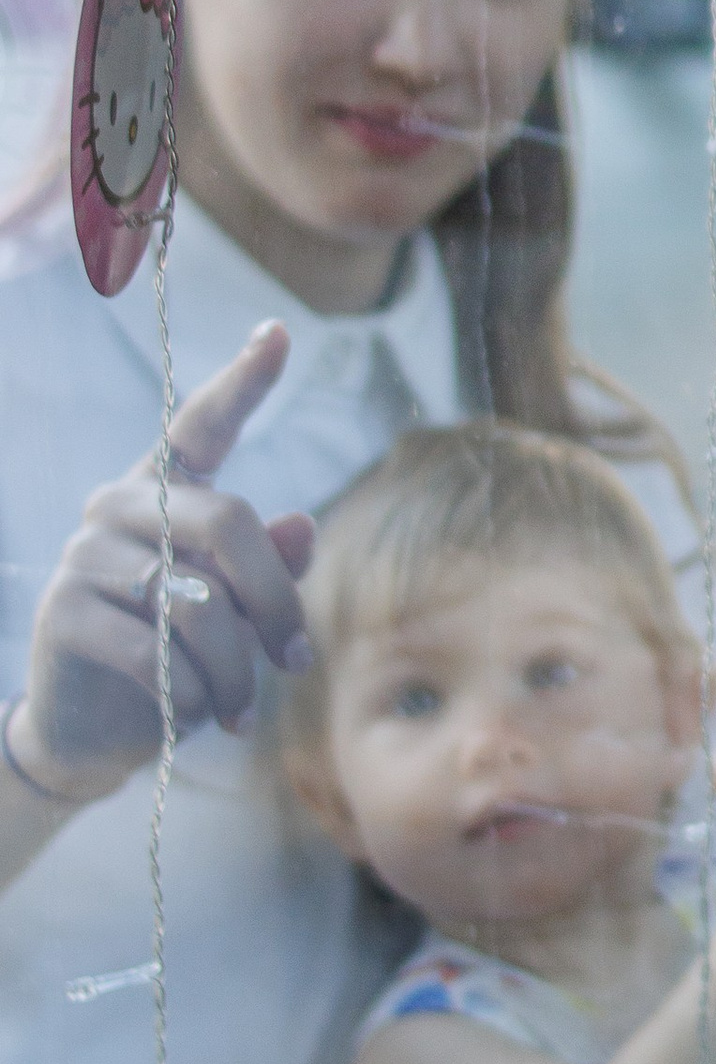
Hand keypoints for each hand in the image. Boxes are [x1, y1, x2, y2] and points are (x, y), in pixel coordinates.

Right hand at [22, 324, 314, 794]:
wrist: (89, 731)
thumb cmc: (174, 658)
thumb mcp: (231, 613)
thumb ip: (265, 568)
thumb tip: (302, 526)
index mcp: (163, 493)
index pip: (201, 425)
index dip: (243, 381)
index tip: (278, 332)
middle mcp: (119, 507)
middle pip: (228, 523)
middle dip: (276, 601)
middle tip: (295, 661)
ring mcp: (84, 556)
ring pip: (198, 601)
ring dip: (235, 667)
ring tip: (240, 708)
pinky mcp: (64, 614)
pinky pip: (156, 650)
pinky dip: (194, 691)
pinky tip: (197, 712)